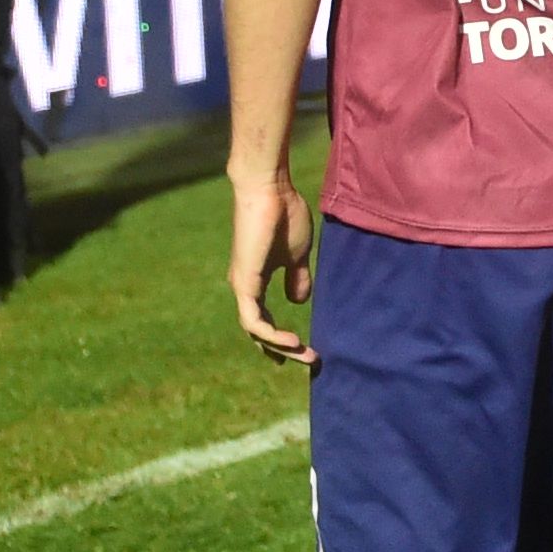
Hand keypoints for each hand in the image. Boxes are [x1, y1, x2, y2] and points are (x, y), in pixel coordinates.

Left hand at [230, 155, 316, 361]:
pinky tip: (291, 340)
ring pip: (256, 330)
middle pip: (260, 330)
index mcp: (256, 279)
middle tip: (309, 360)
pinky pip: (253, 321)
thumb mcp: (298, 255)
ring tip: (305, 354)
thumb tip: (299, 301)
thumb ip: (298, 278)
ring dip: (280, 346)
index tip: (299, 350)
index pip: (263, 318)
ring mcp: (242, 286)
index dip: (278, 338)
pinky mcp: (244, 284)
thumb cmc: (285, 216)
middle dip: (284, 348)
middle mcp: (245, 287)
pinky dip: (271, 335)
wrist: (270, 192)